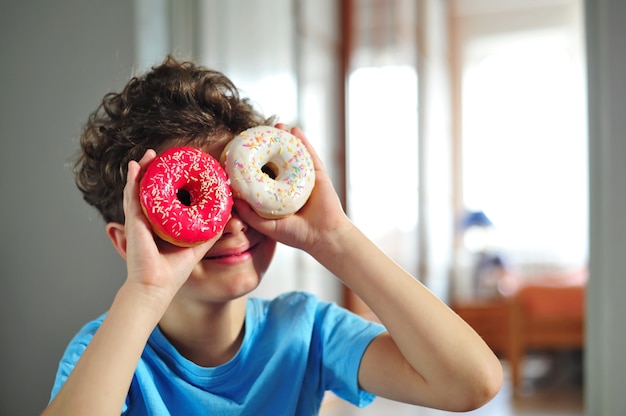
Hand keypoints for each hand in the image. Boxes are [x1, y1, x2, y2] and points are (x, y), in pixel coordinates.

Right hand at [120, 150, 221, 298]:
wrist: (157, 287)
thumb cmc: (173, 272)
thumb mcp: (197, 247)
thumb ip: (208, 233)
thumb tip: (225, 218)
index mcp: (160, 225)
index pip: (163, 199)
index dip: (168, 182)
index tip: (176, 168)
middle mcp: (148, 220)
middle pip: (149, 190)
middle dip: (154, 172)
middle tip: (160, 156)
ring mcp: (139, 220)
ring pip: (138, 189)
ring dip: (143, 170)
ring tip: (148, 155)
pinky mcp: (134, 223)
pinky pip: (132, 197)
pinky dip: (133, 181)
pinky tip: (135, 167)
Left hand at [234, 124, 352, 256]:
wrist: (323, 236)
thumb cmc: (296, 234)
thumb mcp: (266, 226)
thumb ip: (249, 214)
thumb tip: (231, 198)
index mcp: (278, 195)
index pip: (263, 175)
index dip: (254, 164)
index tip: (242, 151)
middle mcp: (290, 184)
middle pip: (278, 160)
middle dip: (269, 146)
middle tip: (258, 133)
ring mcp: (305, 178)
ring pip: (293, 153)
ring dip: (285, 138)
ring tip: (276, 125)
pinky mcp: (318, 174)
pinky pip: (309, 154)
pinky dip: (302, 140)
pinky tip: (294, 129)